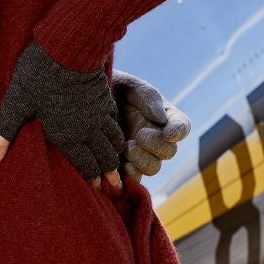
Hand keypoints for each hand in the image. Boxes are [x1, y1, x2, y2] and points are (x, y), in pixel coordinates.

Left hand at [0, 42, 123, 181]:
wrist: (68, 46)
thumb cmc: (37, 75)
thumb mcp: (15, 103)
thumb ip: (4, 133)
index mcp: (66, 134)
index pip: (84, 165)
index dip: (92, 180)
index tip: (98, 192)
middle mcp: (87, 128)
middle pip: (103, 156)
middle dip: (109, 174)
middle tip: (115, 187)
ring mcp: (98, 112)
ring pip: (113, 139)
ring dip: (116, 154)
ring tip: (118, 166)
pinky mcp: (103, 96)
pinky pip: (114, 120)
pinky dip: (117, 131)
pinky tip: (115, 133)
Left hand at [109, 70, 190, 192]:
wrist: (82, 100)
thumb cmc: (111, 88)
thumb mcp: (129, 85)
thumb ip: (148, 97)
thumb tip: (161, 119)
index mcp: (163, 117)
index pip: (182, 126)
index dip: (179, 131)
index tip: (170, 132)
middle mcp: (155, 137)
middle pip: (169, 152)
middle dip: (156, 146)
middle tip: (140, 135)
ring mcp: (140, 153)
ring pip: (152, 167)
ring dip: (142, 160)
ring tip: (127, 147)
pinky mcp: (123, 165)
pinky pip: (133, 178)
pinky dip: (129, 175)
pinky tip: (120, 165)